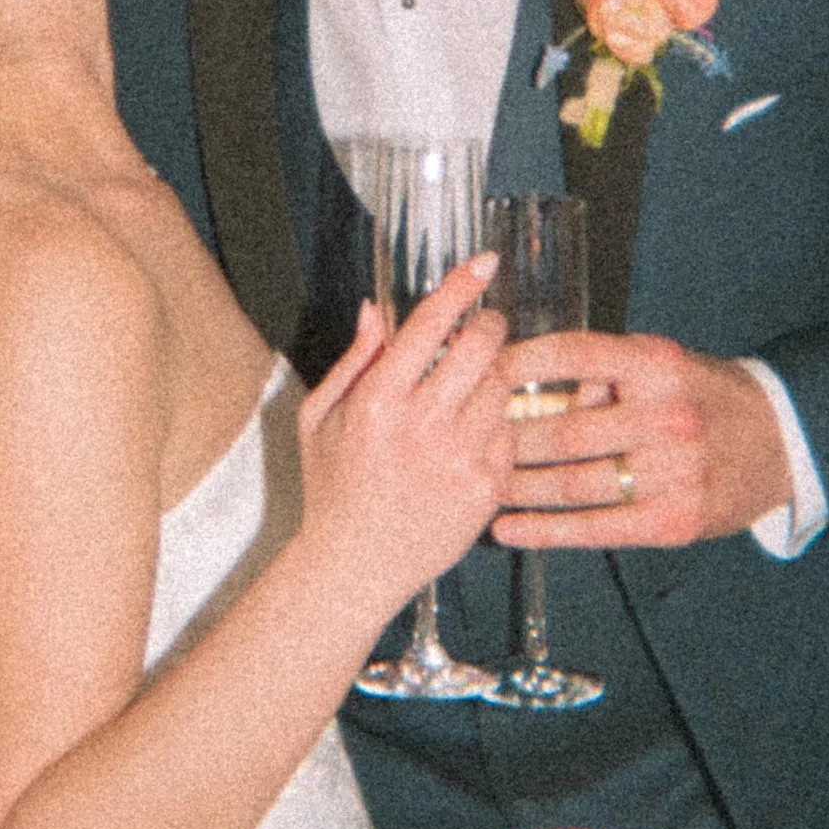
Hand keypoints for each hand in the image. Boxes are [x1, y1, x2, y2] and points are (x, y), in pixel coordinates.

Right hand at [297, 257, 514, 621]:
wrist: (355, 565)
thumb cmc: (333, 490)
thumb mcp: (320, 417)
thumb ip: (354, 359)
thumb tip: (377, 308)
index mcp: (377, 401)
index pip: (429, 325)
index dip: (461, 286)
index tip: (483, 263)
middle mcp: (421, 426)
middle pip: (480, 346)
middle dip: (486, 327)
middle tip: (481, 329)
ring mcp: (458, 458)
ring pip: (500, 386)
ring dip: (490, 377)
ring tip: (465, 394)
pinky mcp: (485, 486)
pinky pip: (508, 432)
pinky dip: (495, 424)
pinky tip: (468, 437)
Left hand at [490, 333, 790, 550]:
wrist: (782, 440)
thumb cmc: (704, 396)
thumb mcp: (664, 363)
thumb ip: (603, 370)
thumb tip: (529, 382)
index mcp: (658, 365)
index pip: (574, 355)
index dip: (519, 362)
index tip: (479, 369)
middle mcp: (666, 417)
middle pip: (564, 429)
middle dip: (505, 436)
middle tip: (463, 439)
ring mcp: (672, 473)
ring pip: (572, 483)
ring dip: (515, 487)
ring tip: (477, 484)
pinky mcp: (672, 521)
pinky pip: (594, 528)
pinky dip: (544, 530)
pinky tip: (506, 528)